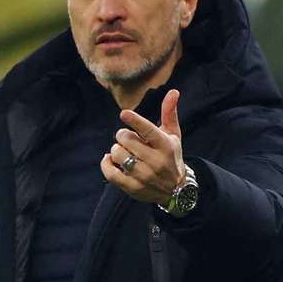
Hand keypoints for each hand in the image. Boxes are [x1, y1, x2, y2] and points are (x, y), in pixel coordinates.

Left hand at [101, 88, 184, 204]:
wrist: (176, 190)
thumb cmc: (171, 156)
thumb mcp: (173, 135)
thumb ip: (169, 113)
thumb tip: (173, 91)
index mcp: (166, 146)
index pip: (149, 131)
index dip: (135, 121)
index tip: (123, 114)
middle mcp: (156, 162)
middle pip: (128, 140)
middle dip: (122, 136)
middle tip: (126, 138)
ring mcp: (144, 176)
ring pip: (118, 155)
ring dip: (115, 149)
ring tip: (122, 151)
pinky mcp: (133, 188)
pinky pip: (111, 174)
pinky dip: (106, 164)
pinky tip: (110, 160)